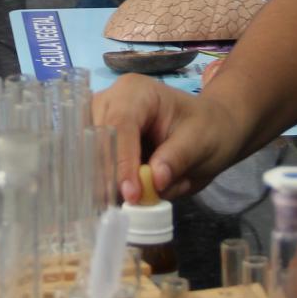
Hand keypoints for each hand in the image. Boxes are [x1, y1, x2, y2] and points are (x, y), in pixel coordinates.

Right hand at [91, 74, 249, 202]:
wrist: (210, 128)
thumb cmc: (207, 129)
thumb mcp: (201, 143)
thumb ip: (177, 159)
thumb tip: (153, 182)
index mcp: (138, 92)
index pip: (121, 125)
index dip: (122, 161)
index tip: (132, 194)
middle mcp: (111, 100)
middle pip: (95, 137)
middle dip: (106, 172)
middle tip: (121, 205)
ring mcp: (100, 119)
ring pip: (86, 151)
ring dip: (101, 178)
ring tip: (119, 205)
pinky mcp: (99, 139)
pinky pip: (91, 162)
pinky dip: (101, 181)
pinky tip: (113, 199)